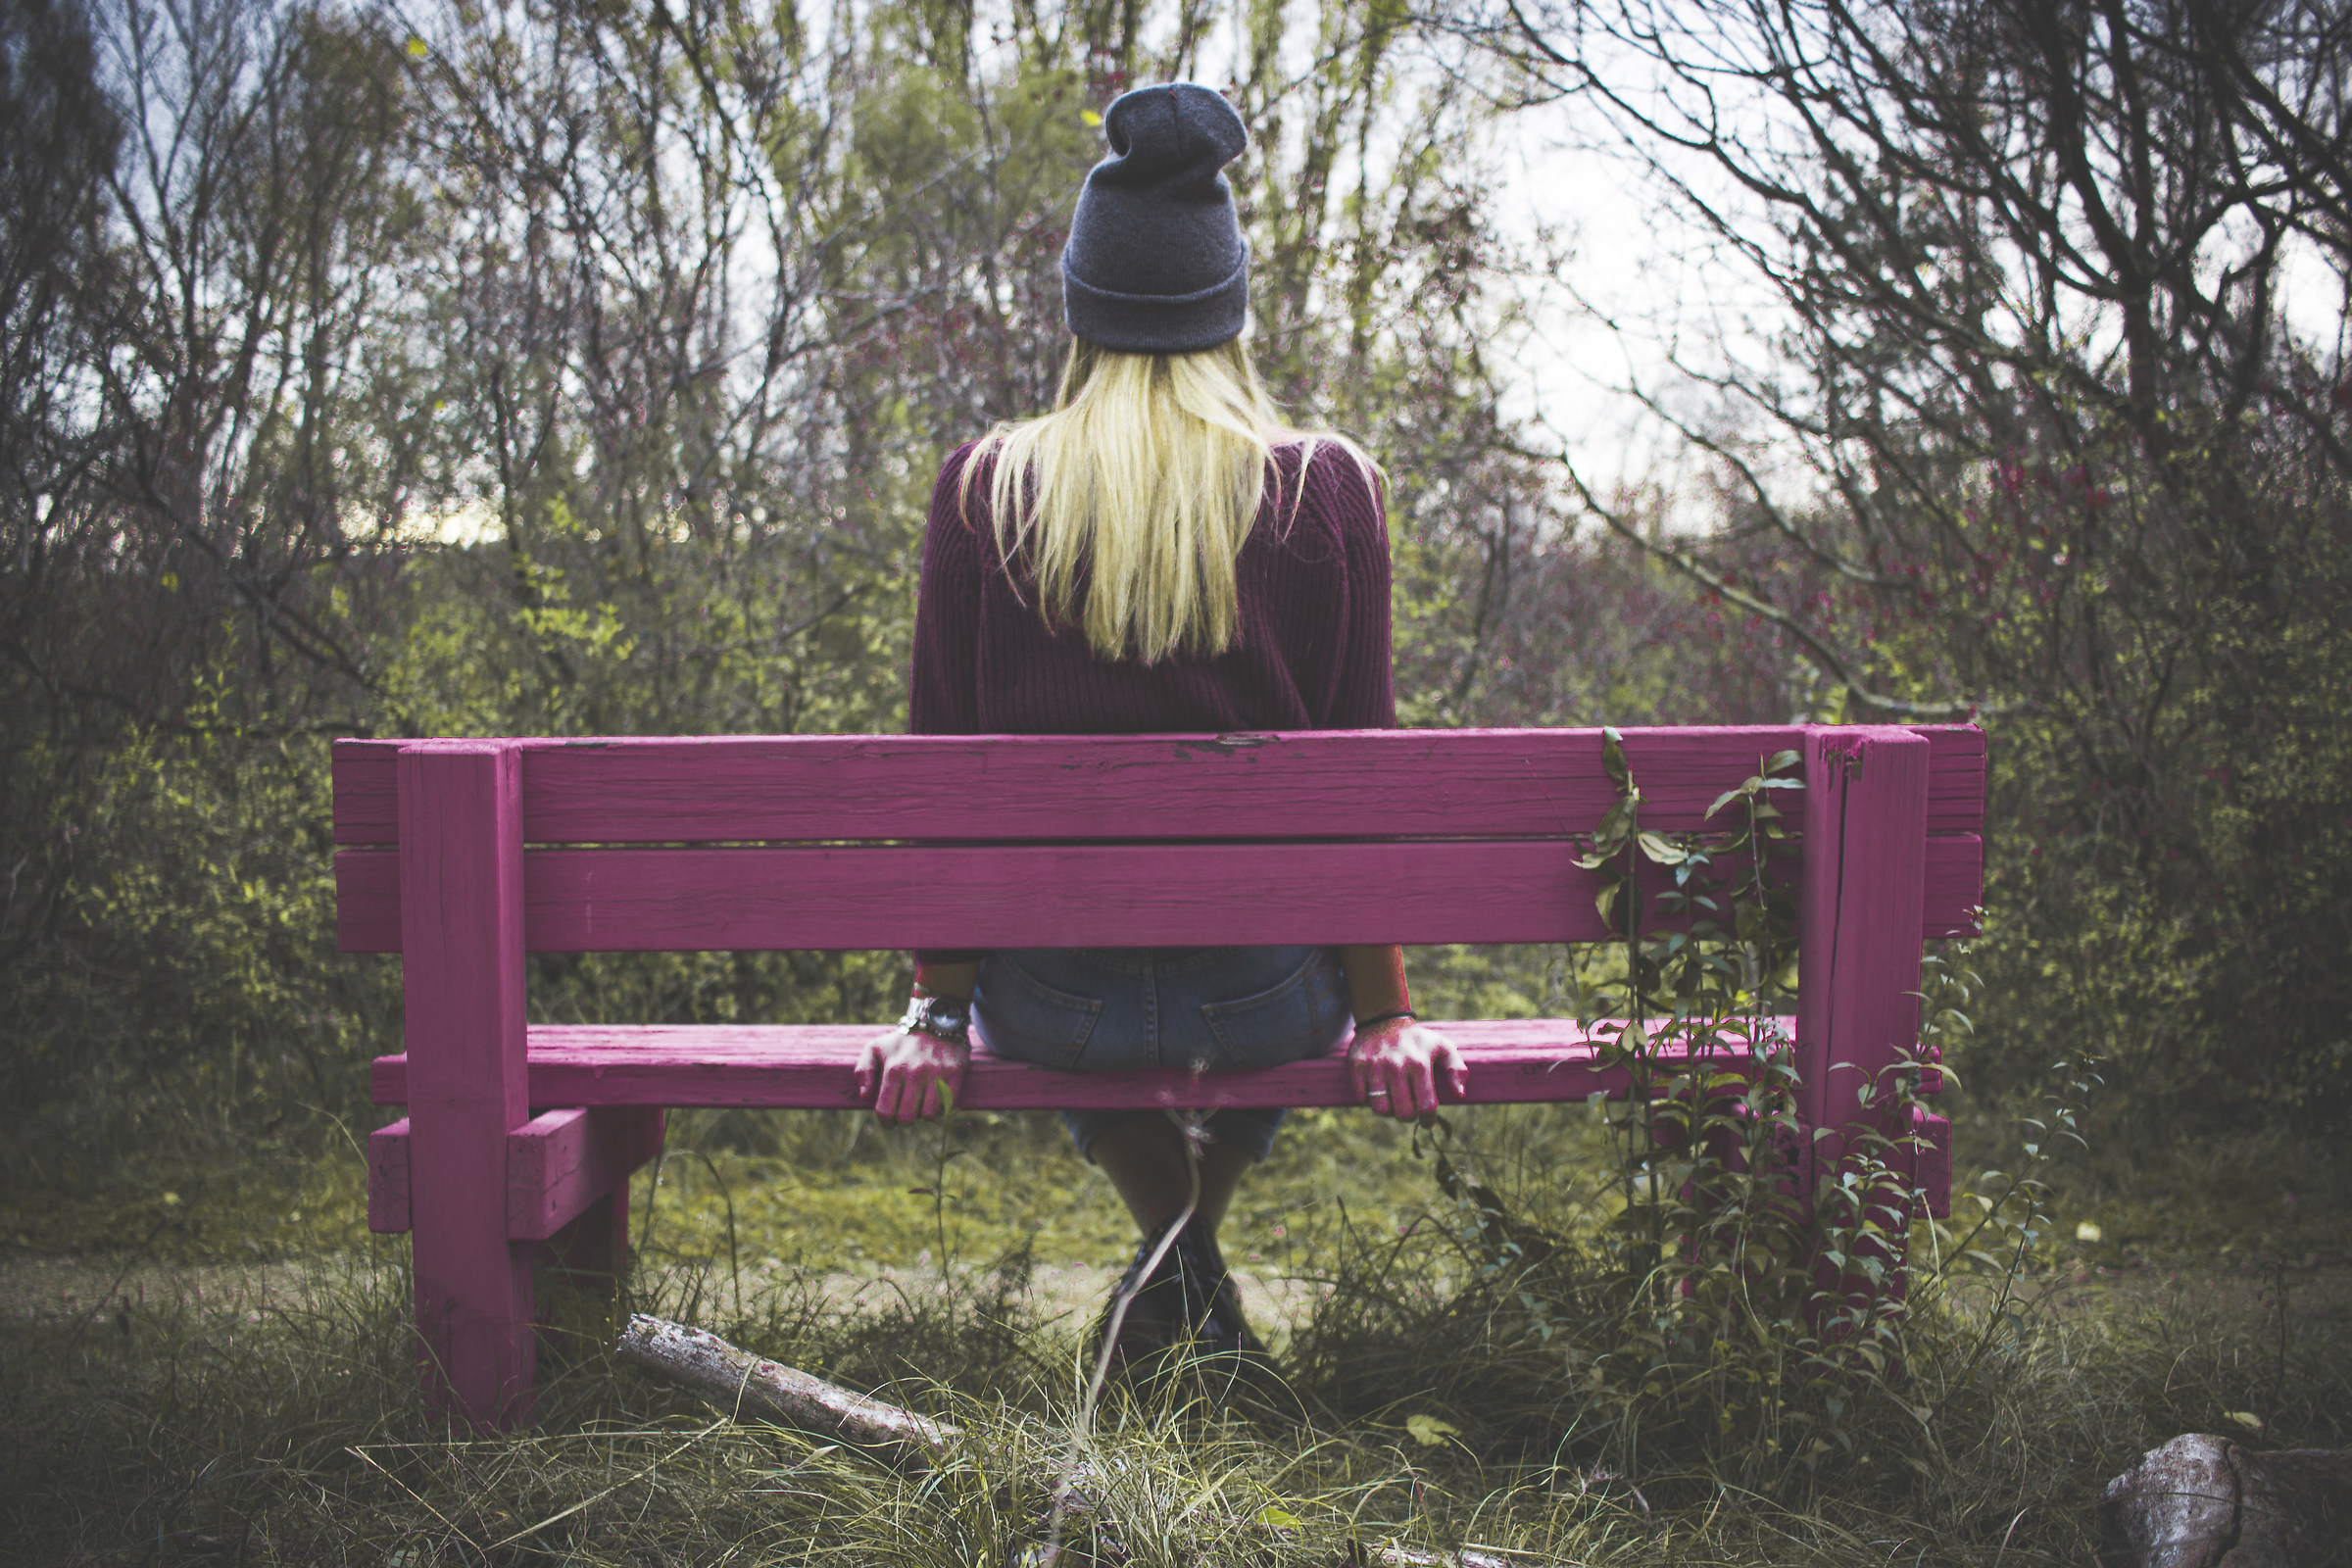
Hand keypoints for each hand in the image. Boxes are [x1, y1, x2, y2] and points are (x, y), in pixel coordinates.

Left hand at [855, 1026, 967, 1123]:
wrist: (934, 1022)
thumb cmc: (901, 1041)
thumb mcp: (874, 1047)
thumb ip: (862, 1070)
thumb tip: (864, 1096)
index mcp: (894, 1069)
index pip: (885, 1110)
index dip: (885, 1122)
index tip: (888, 1120)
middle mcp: (915, 1072)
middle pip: (907, 1117)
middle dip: (903, 1121)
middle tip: (904, 1114)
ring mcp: (936, 1073)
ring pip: (928, 1115)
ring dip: (922, 1116)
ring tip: (919, 1107)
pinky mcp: (954, 1074)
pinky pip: (947, 1105)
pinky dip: (940, 1109)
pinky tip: (934, 1101)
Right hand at [1347, 1017, 1466, 1122]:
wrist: (1383, 1020)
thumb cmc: (1418, 1040)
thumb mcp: (1443, 1047)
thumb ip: (1457, 1069)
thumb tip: (1459, 1095)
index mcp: (1419, 1063)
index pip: (1426, 1106)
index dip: (1428, 1120)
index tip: (1427, 1121)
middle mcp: (1396, 1065)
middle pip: (1403, 1113)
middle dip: (1409, 1117)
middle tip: (1410, 1110)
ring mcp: (1375, 1066)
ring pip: (1381, 1109)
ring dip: (1388, 1111)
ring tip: (1393, 1101)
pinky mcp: (1357, 1066)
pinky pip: (1362, 1099)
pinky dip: (1369, 1100)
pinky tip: (1378, 1091)